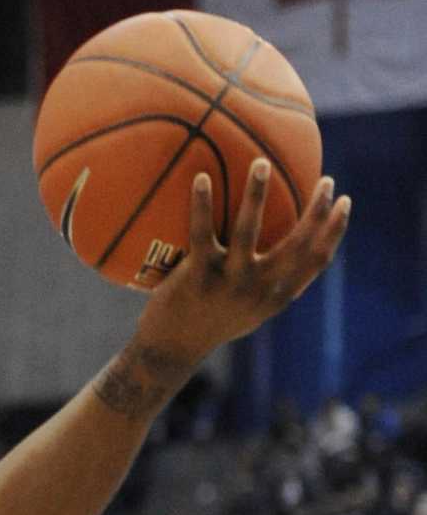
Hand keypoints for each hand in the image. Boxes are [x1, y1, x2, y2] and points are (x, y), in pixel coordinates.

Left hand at [134, 163, 350, 363]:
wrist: (169, 352)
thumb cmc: (211, 324)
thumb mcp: (249, 312)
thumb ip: (271, 286)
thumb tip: (294, 253)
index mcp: (274, 298)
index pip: (316, 262)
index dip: (334, 230)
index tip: (344, 201)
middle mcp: (256, 291)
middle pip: (296, 245)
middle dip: (317, 210)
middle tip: (325, 179)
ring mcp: (226, 284)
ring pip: (248, 231)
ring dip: (256, 194)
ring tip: (260, 162)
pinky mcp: (195, 278)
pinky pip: (200, 233)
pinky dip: (201, 203)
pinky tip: (201, 177)